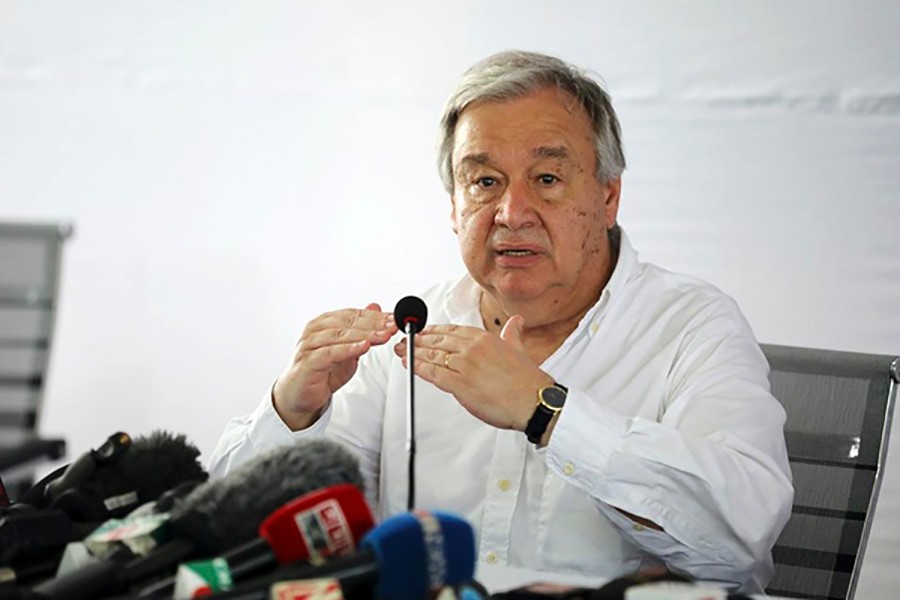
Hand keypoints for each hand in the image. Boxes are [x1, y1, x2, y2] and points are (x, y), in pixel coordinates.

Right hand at [274, 303, 397, 429]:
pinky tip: (363, 347)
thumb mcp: (348, 349)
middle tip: (393, 325)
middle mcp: (315, 330)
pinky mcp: (308, 362)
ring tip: (384, 336)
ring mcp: (310, 345)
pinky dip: (348, 349)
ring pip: (341, 335)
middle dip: (374, 324)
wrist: (300, 396)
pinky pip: (330, 353)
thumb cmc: (322, 371)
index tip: (394, 319)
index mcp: (324, 323)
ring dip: (365, 335)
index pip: (353, 315)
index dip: (375, 316)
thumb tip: (375, 307)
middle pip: (348, 322)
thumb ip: (361, 329)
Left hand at [393, 315, 553, 430]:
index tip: (421, 331)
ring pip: (432, 356)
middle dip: (418, 340)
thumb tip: (516, 321)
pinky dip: (419, 369)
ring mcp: (465, 366)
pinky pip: (433, 374)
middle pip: (437, 341)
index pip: (451, 331)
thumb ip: (512, 333)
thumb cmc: (527, 380)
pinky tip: (409, 366)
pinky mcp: (460, 385)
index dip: (432, 331)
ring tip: (401, 352)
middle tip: (404, 340)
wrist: (534, 400)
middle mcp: (472, 348)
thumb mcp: (518, 348)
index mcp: (484, 338)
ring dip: (413, 353)